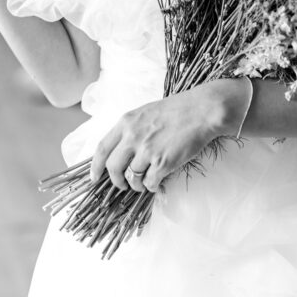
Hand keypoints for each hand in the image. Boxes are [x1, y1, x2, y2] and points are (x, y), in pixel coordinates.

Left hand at [90, 80, 249, 192]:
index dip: (95, 167)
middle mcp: (133, 136)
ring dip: (137, 184)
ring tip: (146, 180)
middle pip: (113, 167)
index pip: (102, 148)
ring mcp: (147, 150)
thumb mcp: (146, 113)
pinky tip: (159, 180)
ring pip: (131, 178)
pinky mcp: (162, 163)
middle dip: (116, 181)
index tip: (95, 178)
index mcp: (126, 122)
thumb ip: (131, 129)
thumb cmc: (177, 110)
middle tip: (123, 185)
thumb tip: (121, 152)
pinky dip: (153, 186)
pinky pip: (150, 183)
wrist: (201, 111)